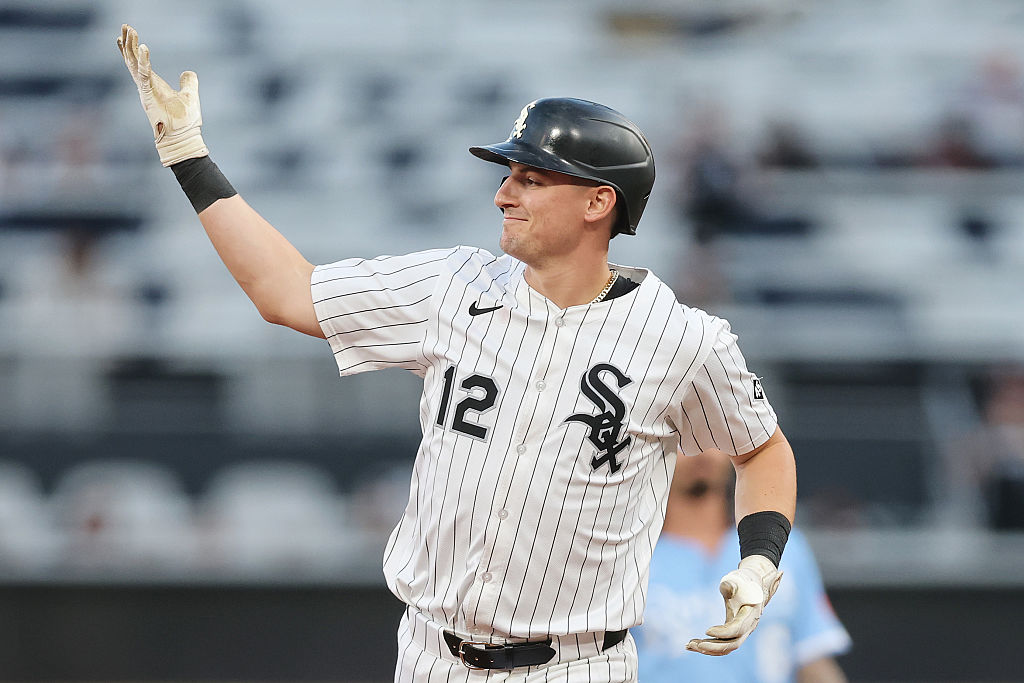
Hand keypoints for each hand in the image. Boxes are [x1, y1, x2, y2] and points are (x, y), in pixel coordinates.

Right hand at [116, 24, 207, 165]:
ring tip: (129, 30)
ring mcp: (145, 90)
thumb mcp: (190, 96)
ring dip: (131, 47)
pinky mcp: (148, 95)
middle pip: (132, 60)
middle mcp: (146, 86)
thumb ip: (189, 83)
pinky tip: (143, 47)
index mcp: (153, 85)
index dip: (133, 49)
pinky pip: (144, 74)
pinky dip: (143, 61)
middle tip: (124, 25)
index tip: (128, 33)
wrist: (183, 138)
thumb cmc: (185, 122)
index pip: (139, 63)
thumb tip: (188, 72)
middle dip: (128, 43)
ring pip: (134, 64)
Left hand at [686, 554, 781, 655]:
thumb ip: (731, 584)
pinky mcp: (734, 633)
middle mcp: (748, 627)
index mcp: (750, 614)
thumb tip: (726, 587)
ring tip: (689, 645)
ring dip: (708, 648)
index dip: (723, 632)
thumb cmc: (744, 581)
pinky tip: (693, 645)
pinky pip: (722, 644)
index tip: (706, 630)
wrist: (753, 586)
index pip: (737, 629)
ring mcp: (742, 632)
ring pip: (727, 647)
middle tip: (693, 644)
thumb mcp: (738, 579)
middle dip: (713, 646)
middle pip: (732, 644)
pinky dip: (709, 646)